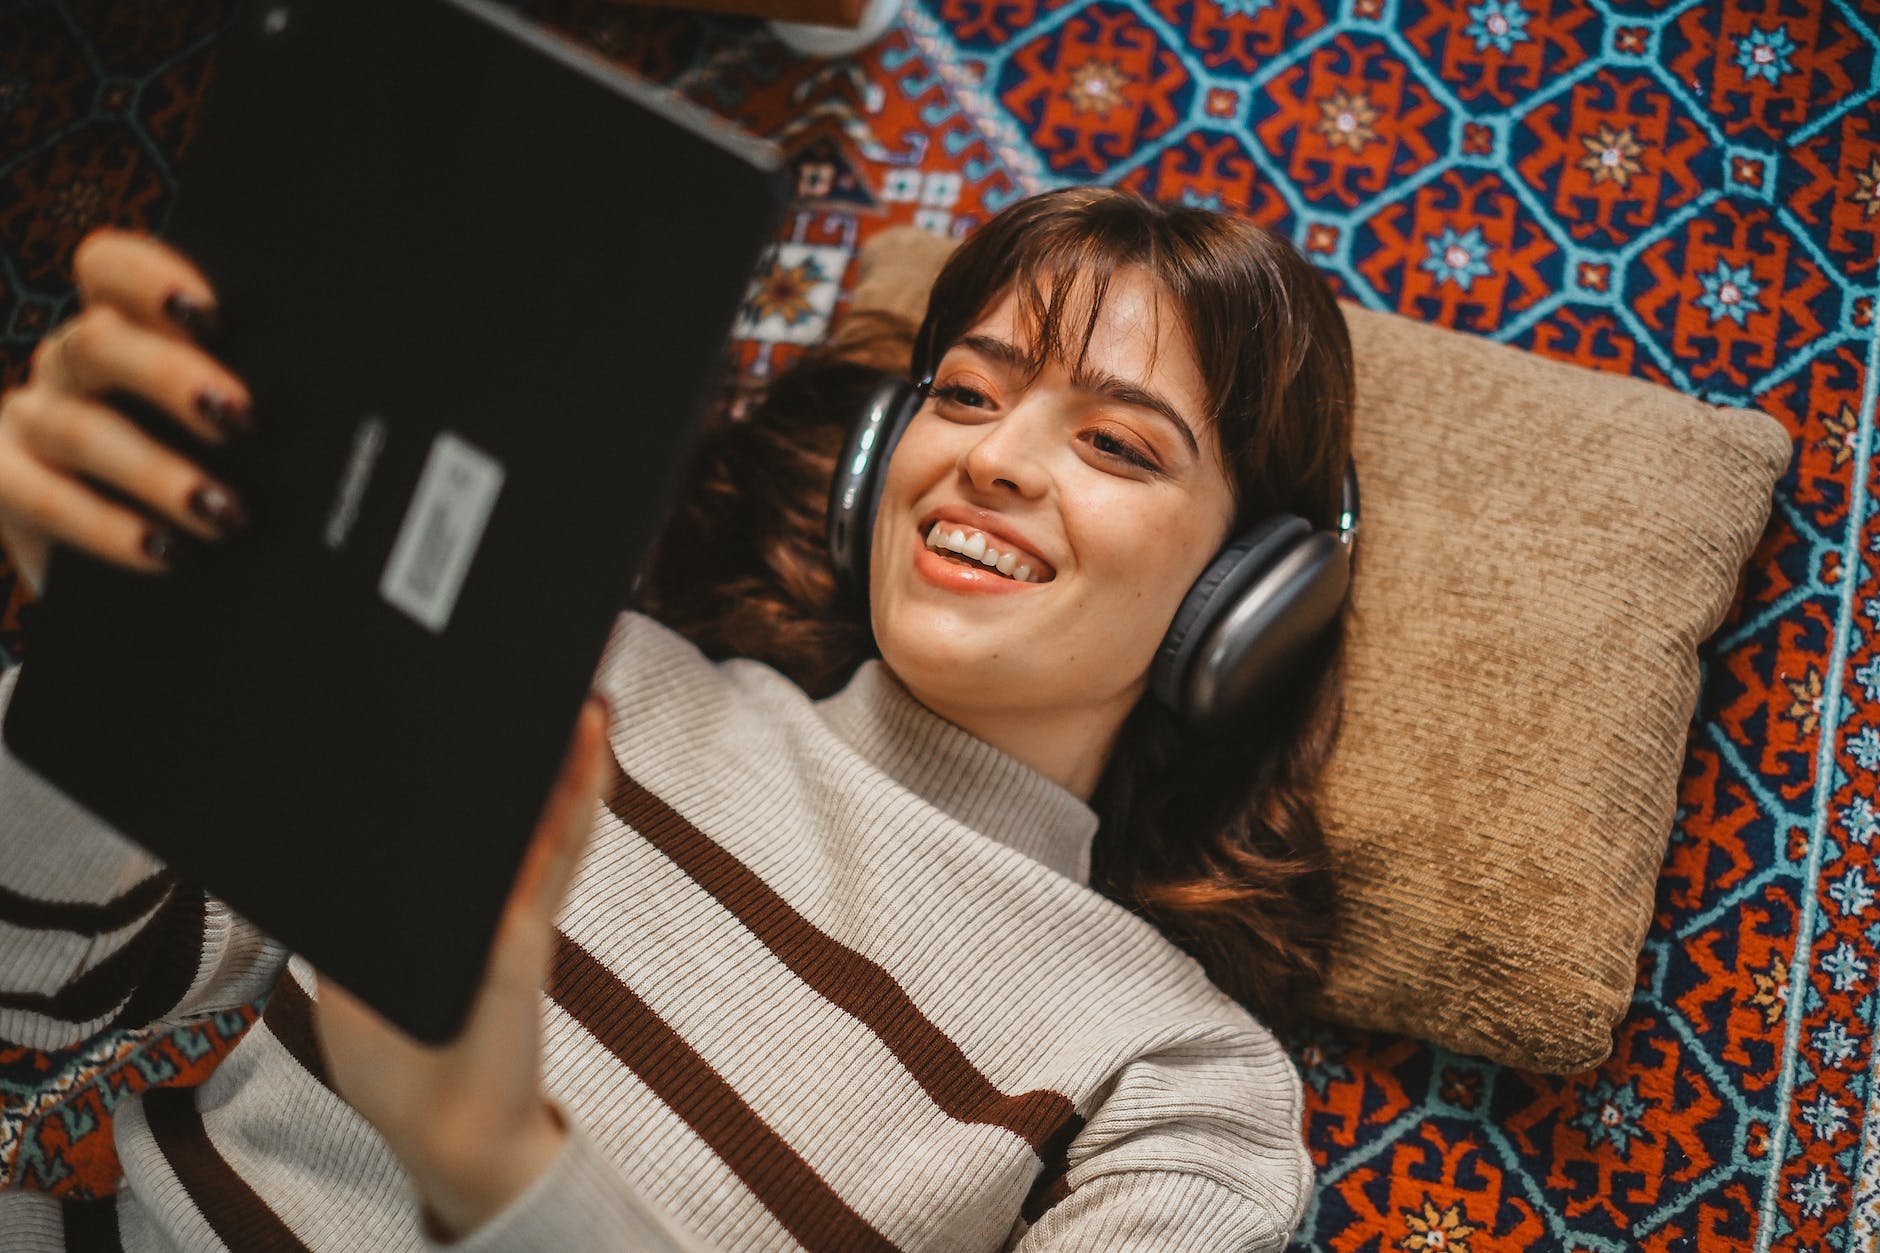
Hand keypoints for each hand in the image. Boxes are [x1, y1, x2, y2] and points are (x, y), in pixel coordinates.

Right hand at [0, 229, 251, 591]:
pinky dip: (107, 528)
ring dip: (157, 472)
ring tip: (224, 513)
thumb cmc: (213, 476)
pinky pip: (45, 500)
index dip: (149, 277)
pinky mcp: (1, 483)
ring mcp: (30, 421)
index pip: (110, 269)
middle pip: (100, 342)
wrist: (142, 574)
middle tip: (239, 416)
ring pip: (79, 428)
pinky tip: (164, 550)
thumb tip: (330, 407)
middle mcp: (70, 365)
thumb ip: (246, 403)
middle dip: (170, 376)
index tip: (210, 311)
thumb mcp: (230, 432)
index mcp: (123, 329)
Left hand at [312, 694, 611, 1239]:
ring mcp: (520, 909)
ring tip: (581, 682)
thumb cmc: (400, 1063)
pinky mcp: (525, 935)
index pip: (477, 811)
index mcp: (461, 899)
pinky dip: (575, 795)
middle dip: (540, 732)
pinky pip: (556, 851)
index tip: (477, 686)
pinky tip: (588, 743)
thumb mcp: (347, 976)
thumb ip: (351, 918)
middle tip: (554, 661)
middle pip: (525, 796)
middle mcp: (500, 893)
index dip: (483, 752)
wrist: (449, 1136)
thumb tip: (318, 834)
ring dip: (571, 744)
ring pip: (554, 808)